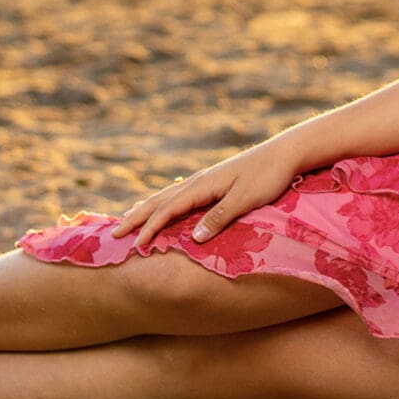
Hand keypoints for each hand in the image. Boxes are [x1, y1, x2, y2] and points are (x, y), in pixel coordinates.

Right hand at [106, 137, 307, 250]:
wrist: (285, 153)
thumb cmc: (268, 177)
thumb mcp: (245, 199)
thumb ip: (219, 217)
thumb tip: (192, 238)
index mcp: (202, 186)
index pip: (168, 210)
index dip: (150, 229)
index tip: (134, 246)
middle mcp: (198, 181)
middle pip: (159, 201)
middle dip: (136, 218)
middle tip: (113, 233)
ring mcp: (205, 179)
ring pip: (167, 195)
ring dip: (146, 208)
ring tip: (128, 217)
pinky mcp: (214, 180)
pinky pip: (179, 193)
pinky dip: (163, 201)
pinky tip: (163, 202)